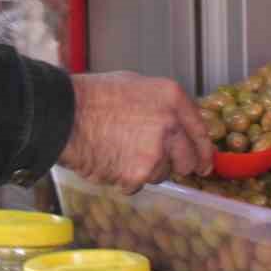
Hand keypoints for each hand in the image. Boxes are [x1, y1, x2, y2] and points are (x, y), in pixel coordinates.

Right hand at [58, 72, 214, 194]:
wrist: (65, 115)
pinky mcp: (139, 175)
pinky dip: (125, 179)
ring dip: (146, 170)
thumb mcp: (135, 85)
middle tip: (152, 159)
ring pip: (162, 175)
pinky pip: (139, 184)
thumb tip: (176, 125)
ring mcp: (156, 152)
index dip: (204, 152)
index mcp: (172, 98)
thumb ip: (162, 106)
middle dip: (174, 164)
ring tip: (119, 151)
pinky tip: (109, 159)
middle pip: (188, 161)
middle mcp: (171, 125)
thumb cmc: (93, 97)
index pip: (201, 132)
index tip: (205, 164)